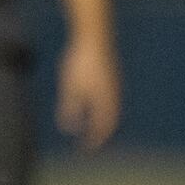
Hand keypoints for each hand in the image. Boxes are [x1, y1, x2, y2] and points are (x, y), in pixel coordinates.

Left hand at [58, 36, 121, 150]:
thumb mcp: (71, 87)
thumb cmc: (81, 61)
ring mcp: (116, 85)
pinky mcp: (113, 75)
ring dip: (104, 121)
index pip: (102, 127)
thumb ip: (70, 108)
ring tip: (94, 127)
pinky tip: (94, 105)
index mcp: (106, 100)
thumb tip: (69, 128)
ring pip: (113, 109)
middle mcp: (114, 95)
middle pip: (111, 121)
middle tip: (91, 142)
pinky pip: (112, 99)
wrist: (95, 35)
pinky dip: (105, 108)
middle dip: (101, 133)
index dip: (94, 140)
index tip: (85, 149)